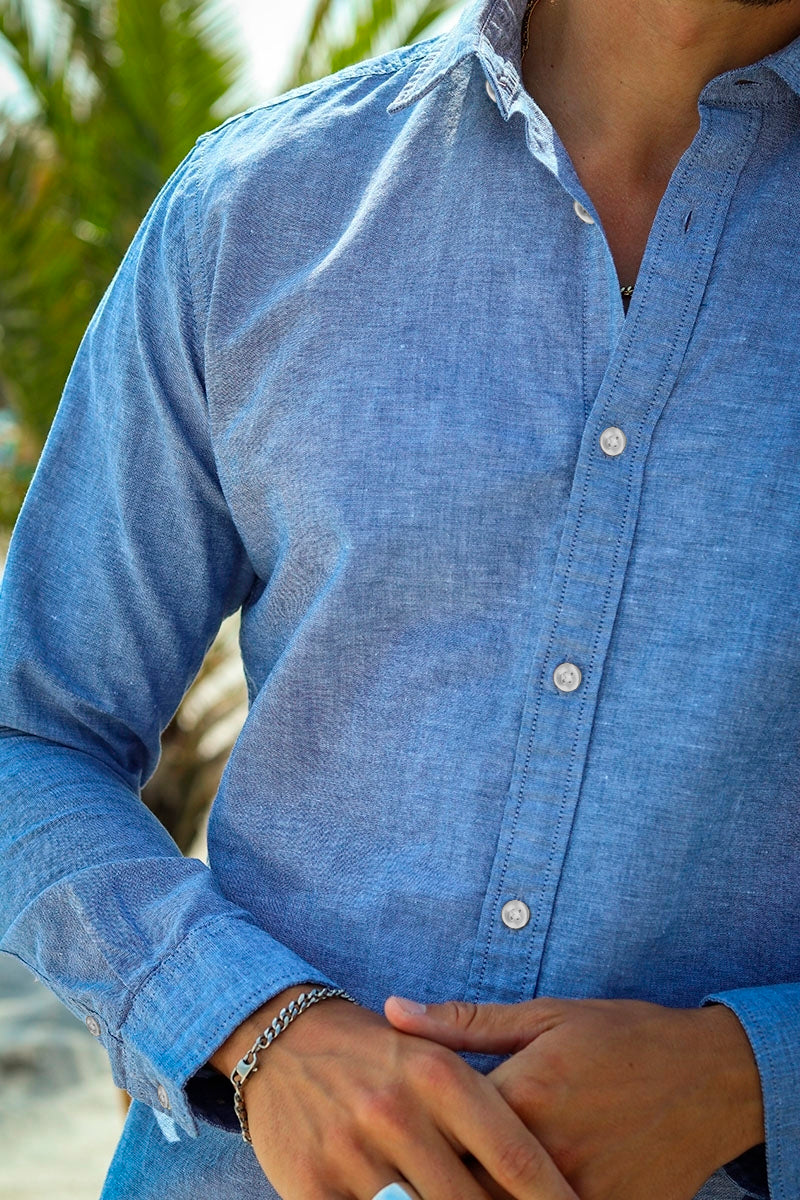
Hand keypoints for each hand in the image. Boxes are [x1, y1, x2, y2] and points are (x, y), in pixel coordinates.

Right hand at [209, 984, 578, 1199]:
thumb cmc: (371, 1050)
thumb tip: (553, 1141)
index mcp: (439, 1073)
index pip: (515, 1157)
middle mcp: (398, 1112)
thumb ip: (484, 1094)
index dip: (554, 1199)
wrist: (278, 1036)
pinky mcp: (313, 1187)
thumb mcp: (432, 1052)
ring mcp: (353, 1153)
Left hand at [383, 994, 764, 1199]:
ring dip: (470, 1197)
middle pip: (463, 1183)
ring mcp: (579, 1191)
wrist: (711, 1079)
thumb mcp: (545, 1016)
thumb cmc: (622, 1037)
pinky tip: (503, 1194)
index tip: (383, 1135)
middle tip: (403, 1172)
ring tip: (444, 1184)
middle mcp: (546, 1149)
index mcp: (523, 1093)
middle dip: (433, 1178)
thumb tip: (393, 1011)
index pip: (439, 1130)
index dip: (407, 1138)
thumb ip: (463, 1023)